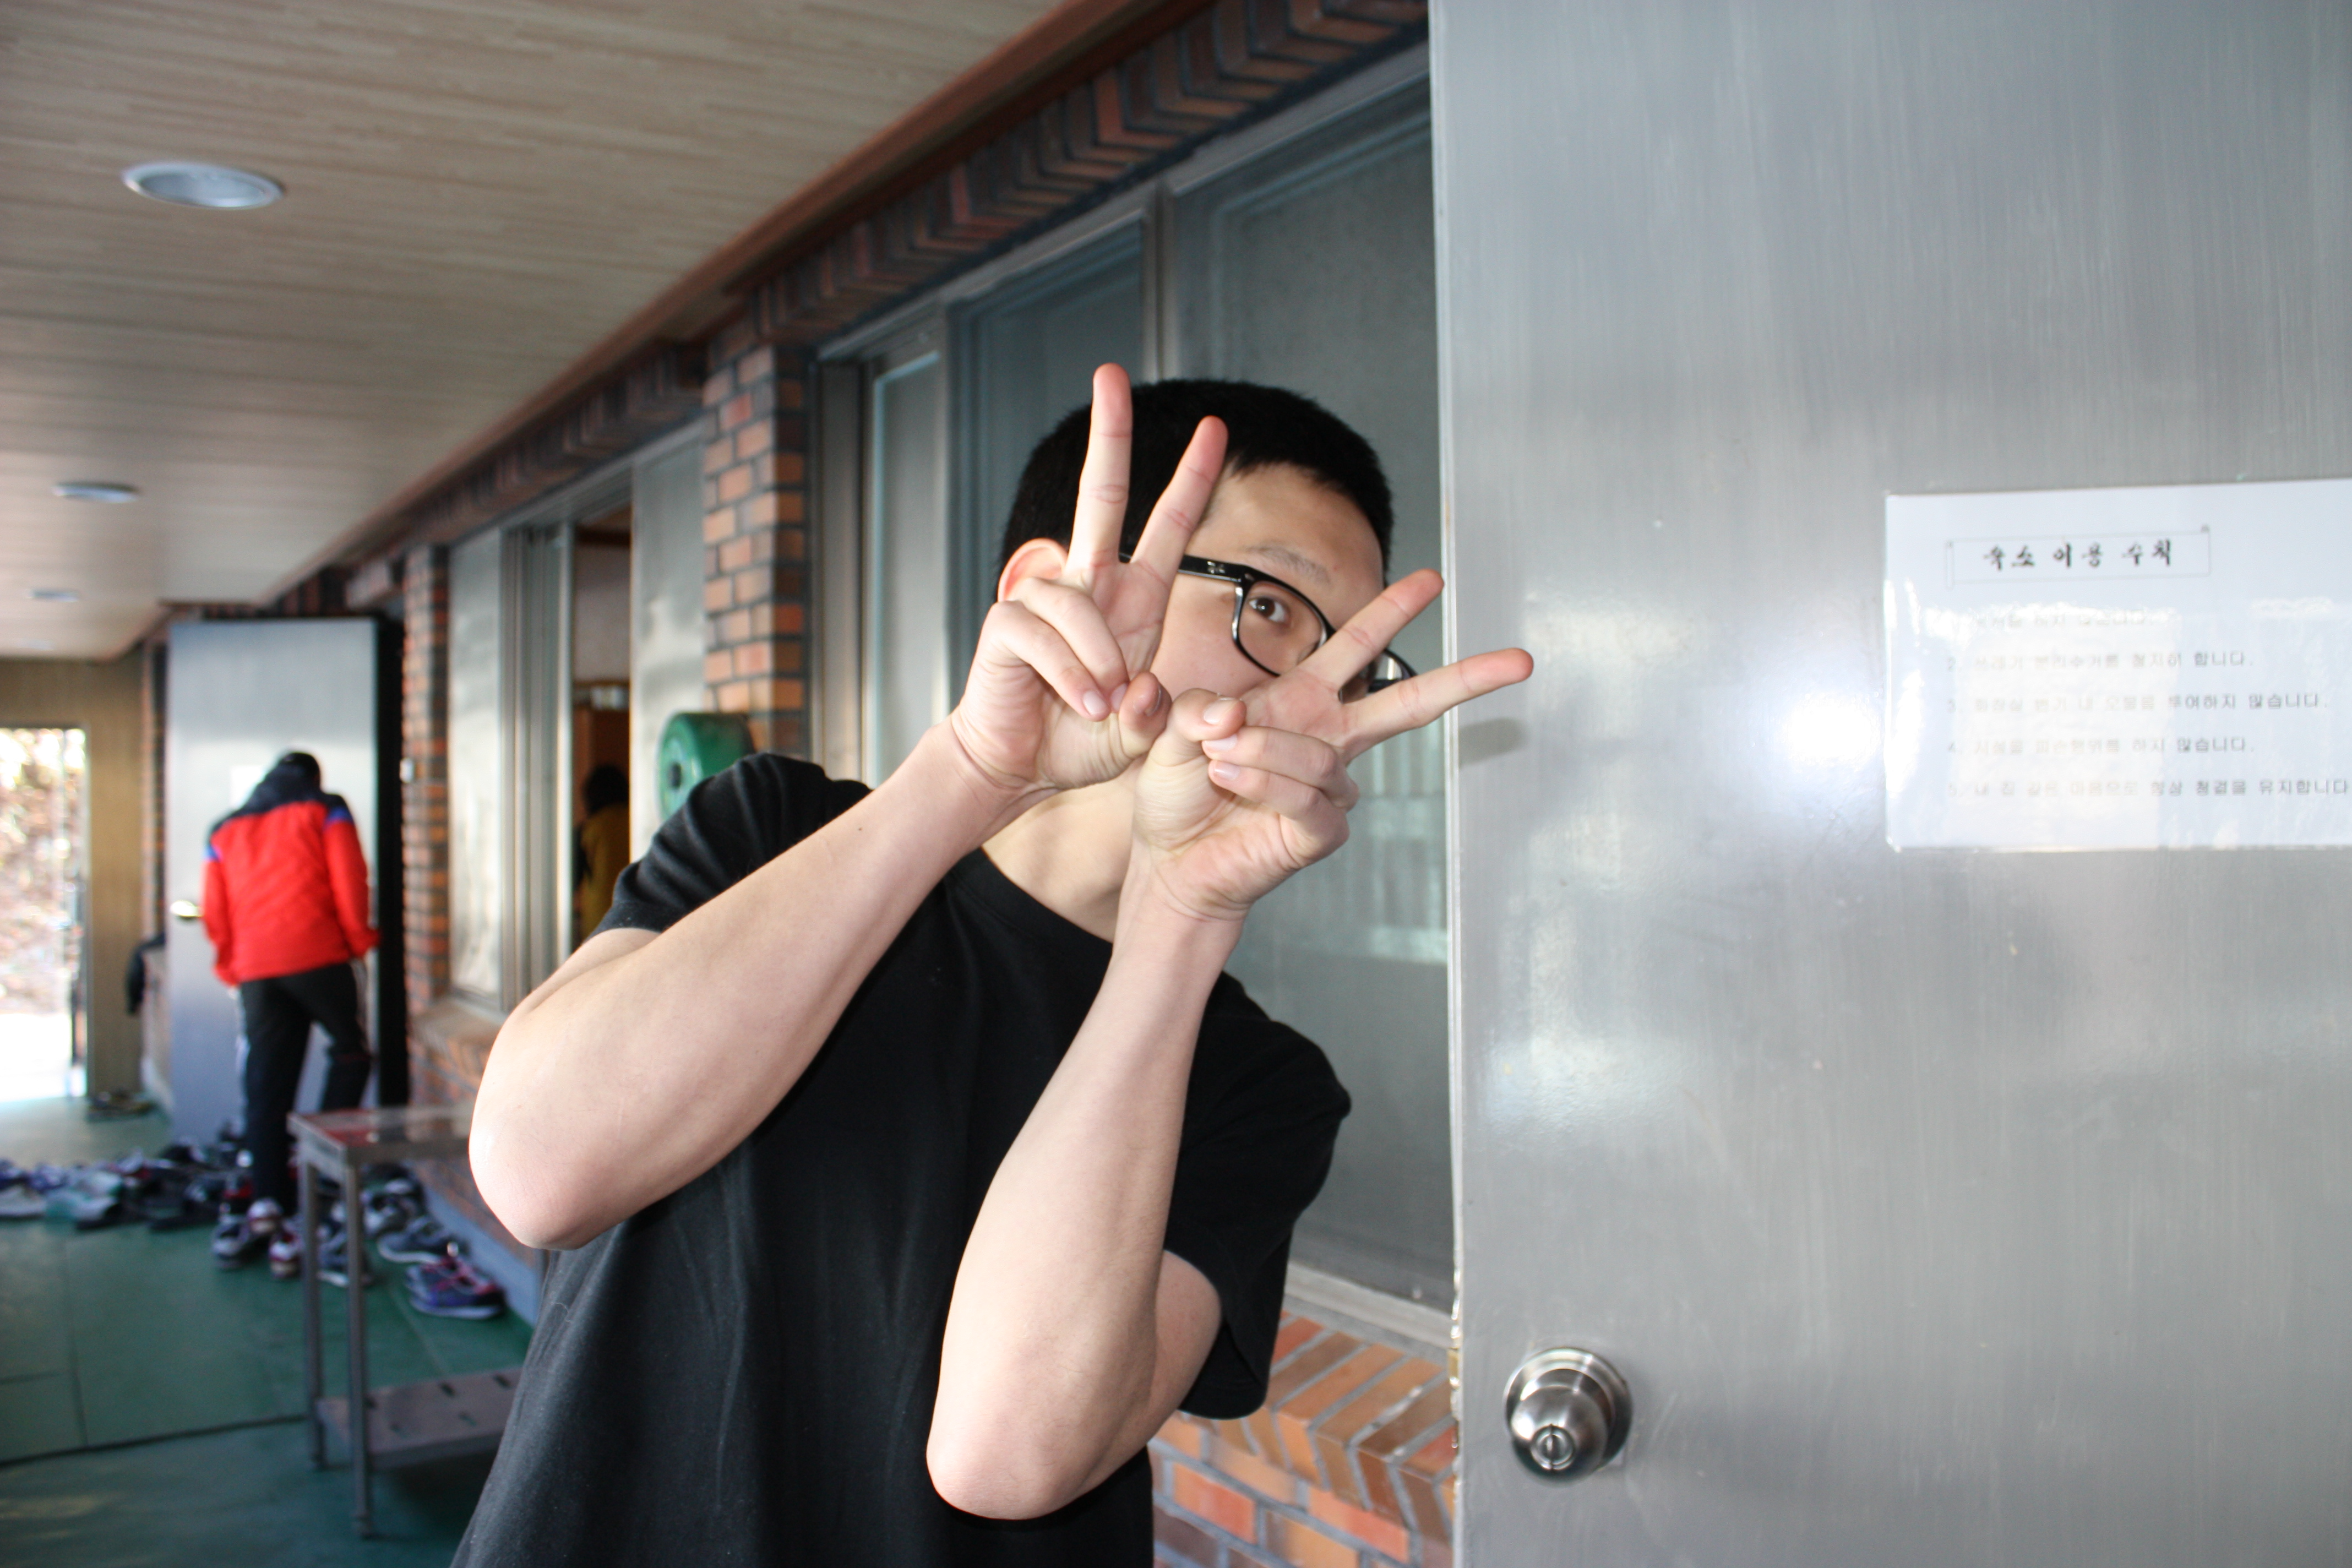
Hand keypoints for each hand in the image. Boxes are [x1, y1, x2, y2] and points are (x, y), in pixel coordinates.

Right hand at [945, 365, 1226, 802]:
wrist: (1020, 765)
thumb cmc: (1081, 739)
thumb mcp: (1142, 729)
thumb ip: (1163, 713)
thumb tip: (1148, 692)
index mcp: (1134, 599)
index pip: (1166, 524)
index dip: (1191, 478)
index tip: (1215, 427)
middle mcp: (1091, 585)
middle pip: (1101, 494)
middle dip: (1108, 433)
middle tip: (1112, 372)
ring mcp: (1045, 598)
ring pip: (1079, 602)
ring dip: (1098, 662)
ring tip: (1100, 705)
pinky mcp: (1009, 623)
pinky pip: (1046, 635)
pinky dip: (1070, 674)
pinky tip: (1078, 701)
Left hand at [1130, 575, 1532, 921]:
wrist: (1169, 859)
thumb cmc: (1177, 790)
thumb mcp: (1173, 729)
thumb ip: (1198, 708)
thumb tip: (1237, 710)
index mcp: (1302, 701)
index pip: (1356, 648)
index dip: (1391, 612)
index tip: (1431, 580)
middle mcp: (1328, 739)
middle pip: (1407, 704)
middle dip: (1463, 679)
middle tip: (1518, 661)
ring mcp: (1330, 789)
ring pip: (1323, 758)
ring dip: (1268, 752)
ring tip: (1219, 758)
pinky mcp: (1320, 832)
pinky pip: (1310, 800)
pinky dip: (1268, 785)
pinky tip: (1232, 778)